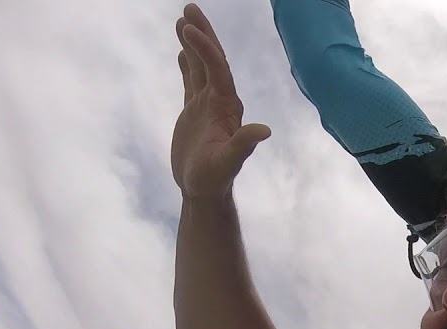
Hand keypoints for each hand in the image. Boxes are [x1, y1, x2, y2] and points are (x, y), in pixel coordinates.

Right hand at [172, 4, 270, 199]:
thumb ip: (242, 146)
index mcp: (227, 107)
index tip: (187, 30)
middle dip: (203, 34)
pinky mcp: (194, 112)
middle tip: (189, 8)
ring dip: (194, 44)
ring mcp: (207, 105)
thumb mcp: (227, 164)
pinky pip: (191, 81)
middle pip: (212, 60)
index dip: (205, 49)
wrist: (205, 192)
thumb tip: (264, 131)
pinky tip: (182, 52)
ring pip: (201, 67)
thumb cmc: (215, 180)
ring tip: (183, 20)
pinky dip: (188, 64)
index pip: (218, 69)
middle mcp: (220, 101)